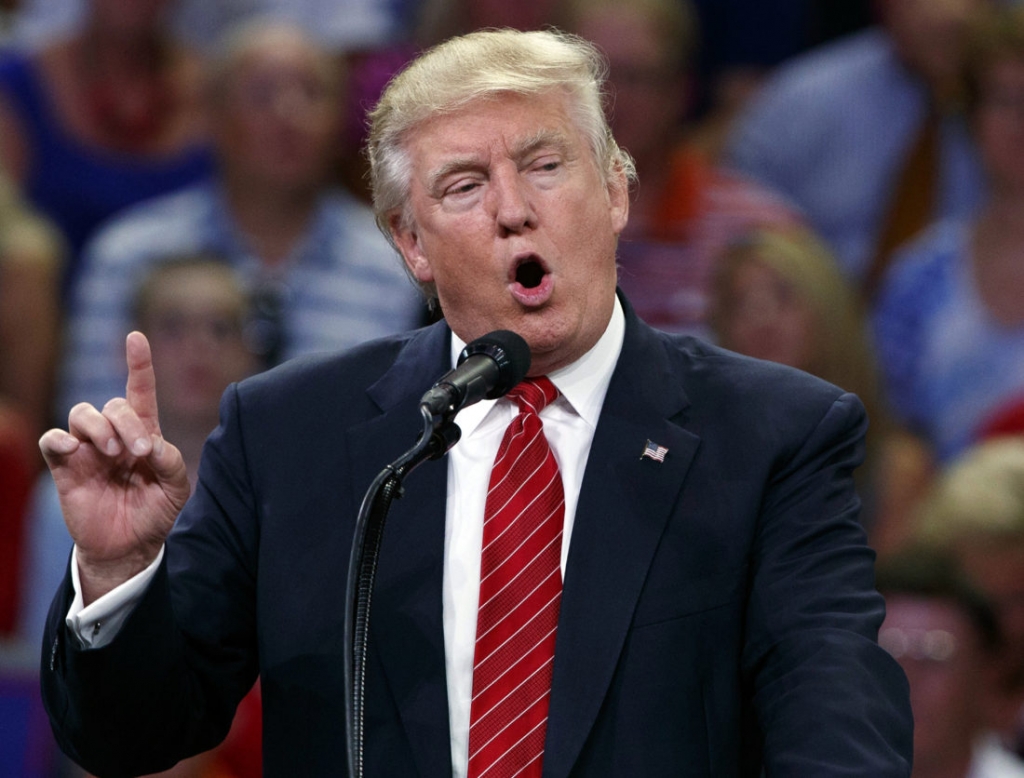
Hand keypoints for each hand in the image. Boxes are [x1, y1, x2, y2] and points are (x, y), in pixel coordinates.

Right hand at [39, 332, 189, 603]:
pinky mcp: (66, 467)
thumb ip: (171, 463)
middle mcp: (114, 435)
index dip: (138, 364)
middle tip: (139, 452)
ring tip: (114, 454)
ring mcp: (88, 449)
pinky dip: (60, 440)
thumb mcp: (176, 488)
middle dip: (127, 422)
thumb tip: (153, 444)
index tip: (136, 338)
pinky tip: (73, 451)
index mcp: (144, 433)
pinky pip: (53, 440)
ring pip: (82, 413)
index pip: (140, 391)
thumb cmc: (155, 512)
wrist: (130, 547)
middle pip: (112, 404)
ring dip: (100, 428)